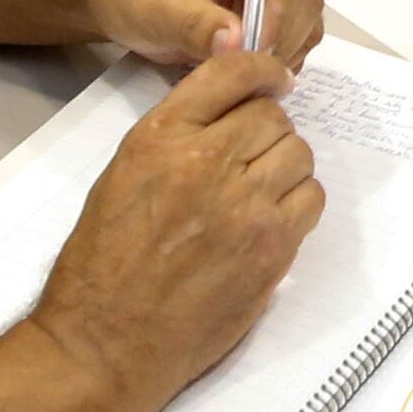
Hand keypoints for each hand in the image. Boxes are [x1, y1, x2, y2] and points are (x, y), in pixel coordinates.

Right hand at [19, 49, 322, 411]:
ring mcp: (245, 208)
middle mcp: (206, 163)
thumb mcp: (123, 176)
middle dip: (268, 130)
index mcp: (161, 138)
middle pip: (273, 116)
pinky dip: (299, 204)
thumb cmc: (102, 265)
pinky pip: (311, 200)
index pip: (230, 72)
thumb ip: (177, 139)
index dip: (263, 70)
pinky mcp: (272, 249)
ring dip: (285, 166)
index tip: (276, 79)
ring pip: (299, 154)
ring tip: (260, 191)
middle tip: (253, 155)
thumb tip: (231, 118)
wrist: (106, 341)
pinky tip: (272, 220)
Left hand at [86, 0, 325, 67]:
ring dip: (283, 49)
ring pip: (306, 16)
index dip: (273, 10)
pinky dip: (283, 56)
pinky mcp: (279, 6)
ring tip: (247, 70)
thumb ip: (196, 24)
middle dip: (279, 35)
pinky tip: (253, 67)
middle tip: (250, 69)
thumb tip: (235, 42)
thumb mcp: (156, 7)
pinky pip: (300, 34)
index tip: (256, 49)